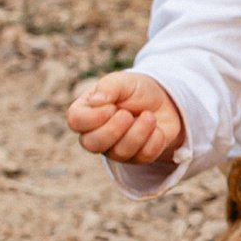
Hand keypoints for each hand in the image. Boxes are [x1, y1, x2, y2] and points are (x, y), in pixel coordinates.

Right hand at [66, 71, 185, 165]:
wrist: (164, 103)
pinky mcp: (136, 158)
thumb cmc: (136, 91)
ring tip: (149, 116)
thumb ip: (108, 86)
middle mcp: (95, 134)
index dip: (94, 117)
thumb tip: (95, 101)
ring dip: (139, 132)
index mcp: (85, 112)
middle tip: (128, 114)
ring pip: (119, 152)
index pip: (76, 121)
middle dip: (114, 129)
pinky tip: (157, 128)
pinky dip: (154, 140)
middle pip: (91, 144)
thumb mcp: (124, 81)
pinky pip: (143, 157)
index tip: (112, 106)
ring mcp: (114, 149)